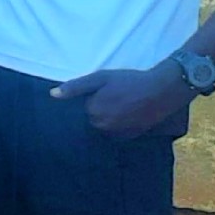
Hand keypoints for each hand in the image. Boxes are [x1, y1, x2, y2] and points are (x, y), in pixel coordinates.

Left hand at [53, 61, 194, 136]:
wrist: (161, 90)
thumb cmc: (129, 81)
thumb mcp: (100, 78)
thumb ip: (75, 87)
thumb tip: (52, 94)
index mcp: (93, 112)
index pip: (82, 109)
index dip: (91, 100)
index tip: (101, 93)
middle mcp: (103, 127)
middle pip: (93, 119)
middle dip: (99, 109)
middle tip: (114, 96)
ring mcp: (118, 134)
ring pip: (105, 126)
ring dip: (109, 118)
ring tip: (123, 104)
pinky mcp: (131, 136)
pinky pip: (117, 132)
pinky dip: (119, 124)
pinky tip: (128, 113)